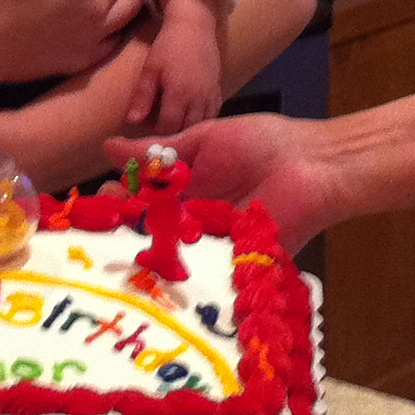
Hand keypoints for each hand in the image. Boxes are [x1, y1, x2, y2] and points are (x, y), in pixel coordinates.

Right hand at [106, 113, 343, 252]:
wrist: (312, 163)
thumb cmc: (263, 143)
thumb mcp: (204, 140)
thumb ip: (161, 150)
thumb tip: (110, 146)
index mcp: (187, 188)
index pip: (143, 199)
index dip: (120, 199)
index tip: (102, 196)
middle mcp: (195, 218)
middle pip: (152, 231)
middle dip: (127, 230)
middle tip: (105, 229)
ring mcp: (214, 243)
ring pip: (173, 254)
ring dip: (150, 254)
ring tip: (123, 254)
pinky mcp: (235, 264)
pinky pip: (205, 273)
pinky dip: (184, 274)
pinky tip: (160, 273)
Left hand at [125, 0, 224, 134]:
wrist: (195, 26)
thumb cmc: (168, 46)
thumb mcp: (150, 69)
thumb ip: (142, 96)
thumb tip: (131, 121)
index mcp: (179, 95)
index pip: (168, 128)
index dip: (157, 136)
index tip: (146, 139)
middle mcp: (198, 99)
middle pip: (186, 130)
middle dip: (173, 138)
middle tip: (159, 140)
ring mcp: (211, 96)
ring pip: (202, 125)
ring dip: (188, 133)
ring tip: (174, 135)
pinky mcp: (218, 91)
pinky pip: (213, 115)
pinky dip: (202, 123)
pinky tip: (191, 123)